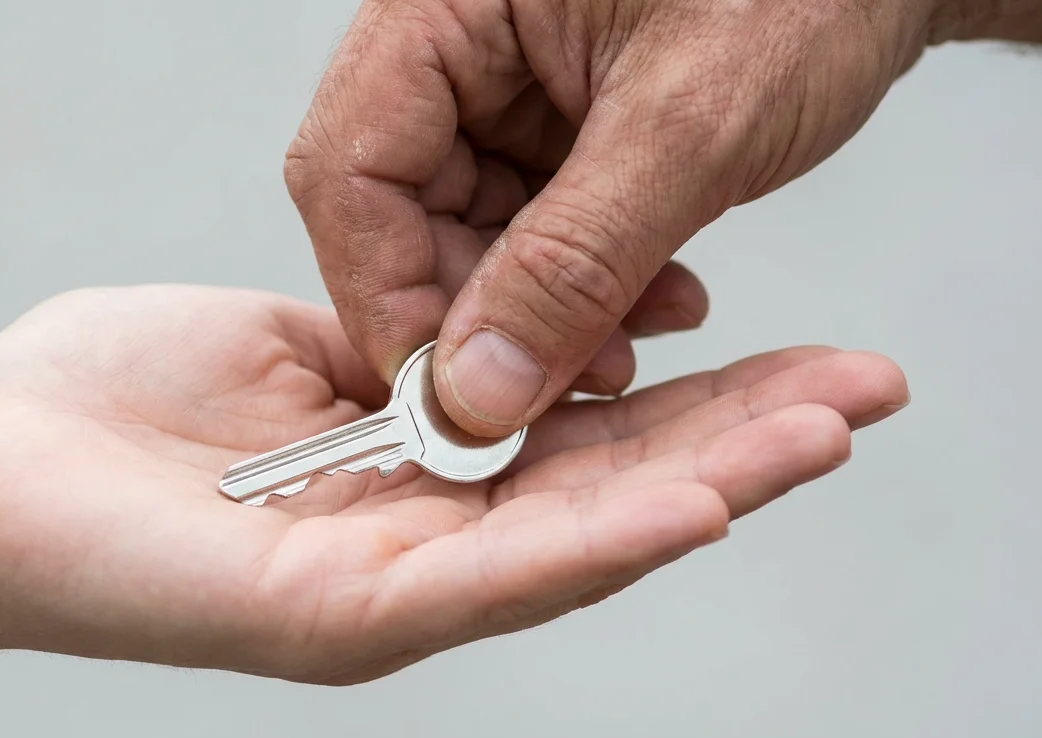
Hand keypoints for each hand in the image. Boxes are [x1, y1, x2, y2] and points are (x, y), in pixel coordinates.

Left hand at [0, 285, 907, 703]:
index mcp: (416, 481)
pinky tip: (692, 500)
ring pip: (574, 541)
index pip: (588, 437)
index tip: (802, 350)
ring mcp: (387, 596)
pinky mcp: (334, 619)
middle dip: (745, 442)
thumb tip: (487, 332)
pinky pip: (485, 575)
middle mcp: (422, 551)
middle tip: (869, 391)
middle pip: (609, 494)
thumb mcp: (288, 345)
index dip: (704, 399)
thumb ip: (396, 355)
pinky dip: (594, 538)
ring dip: (706, 486)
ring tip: (820, 434)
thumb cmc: (112, 403)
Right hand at [285, 0, 1041, 436]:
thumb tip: (476, 392)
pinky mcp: (555, 124)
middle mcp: (456, 43)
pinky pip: (532, 228)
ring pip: (467, 234)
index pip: (349, 168)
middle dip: (481, 314)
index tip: (449, 393)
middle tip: (556, 382)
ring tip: (637, 338)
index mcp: (443, 3)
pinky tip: (656, 298)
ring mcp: (504, 86)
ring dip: (543, 311)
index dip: (386, 294)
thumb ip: (574, 264)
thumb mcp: (692, 124)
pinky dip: (585, 282)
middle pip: (397, 213)